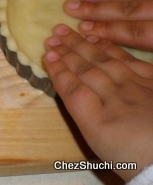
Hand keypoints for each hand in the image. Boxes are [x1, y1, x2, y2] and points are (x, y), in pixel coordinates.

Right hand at [44, 24, 152, 180]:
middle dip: (66, 52)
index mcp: (99, 123)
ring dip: (82, 45)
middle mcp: (116, 100)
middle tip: (52, 36)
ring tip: (67, 32)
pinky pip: (128, 59)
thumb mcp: (99, 144)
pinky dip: (110, 48)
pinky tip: (97, 39)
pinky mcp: (152, 81)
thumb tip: (70, 92)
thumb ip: (83, 116)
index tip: (47, 55)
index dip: (58, 71)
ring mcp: (135, 88)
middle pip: (86, 71)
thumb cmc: (131, 157)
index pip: (72, 90)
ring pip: (103, 61)